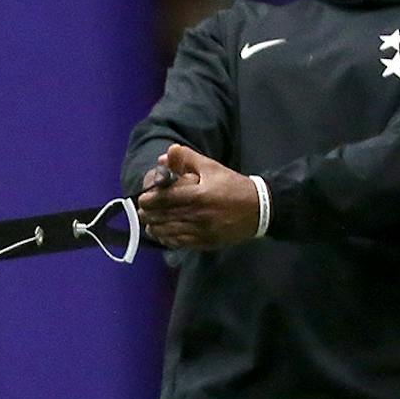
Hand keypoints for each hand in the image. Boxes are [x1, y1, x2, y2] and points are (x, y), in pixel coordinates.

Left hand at [136, 143, 261, 249]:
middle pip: (162, 217)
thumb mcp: (211, 167)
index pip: (165, 198)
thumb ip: (187, 159)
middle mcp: (198, 215)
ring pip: (168, 232)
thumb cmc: (232, 185)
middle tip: (141, 210)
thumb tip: (164, 156)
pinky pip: (179, 243)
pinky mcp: (205, 242)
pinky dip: (167, 238)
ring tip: (148, 222)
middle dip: (148, 214)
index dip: (149, 199)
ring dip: (154, 227)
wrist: (258, 209)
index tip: (142, 198)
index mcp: (199, 195)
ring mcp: (201, 231)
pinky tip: (161, 233)